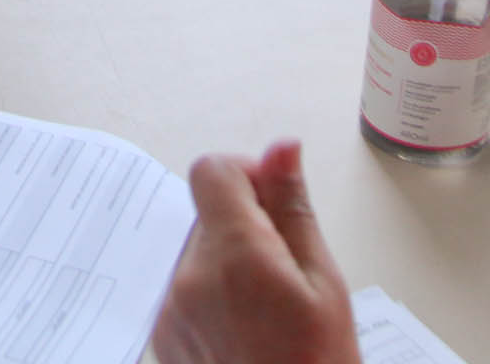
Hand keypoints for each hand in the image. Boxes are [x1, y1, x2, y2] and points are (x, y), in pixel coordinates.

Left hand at [152, 142, 360, 363]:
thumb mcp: (325, 285)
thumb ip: (294, 210)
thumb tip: (282, 150)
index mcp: (233, 257)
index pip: (212, 172)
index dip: (248, 177)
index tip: (275, 205)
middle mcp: (188, 281)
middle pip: (205, 215)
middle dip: (244, 226)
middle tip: (286, 273)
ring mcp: (171, 313)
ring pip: (196, 253)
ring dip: (227, 263)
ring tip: (268, 310)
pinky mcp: (164, 339)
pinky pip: (185, 290)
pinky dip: (211, 296)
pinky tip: (247, 331)